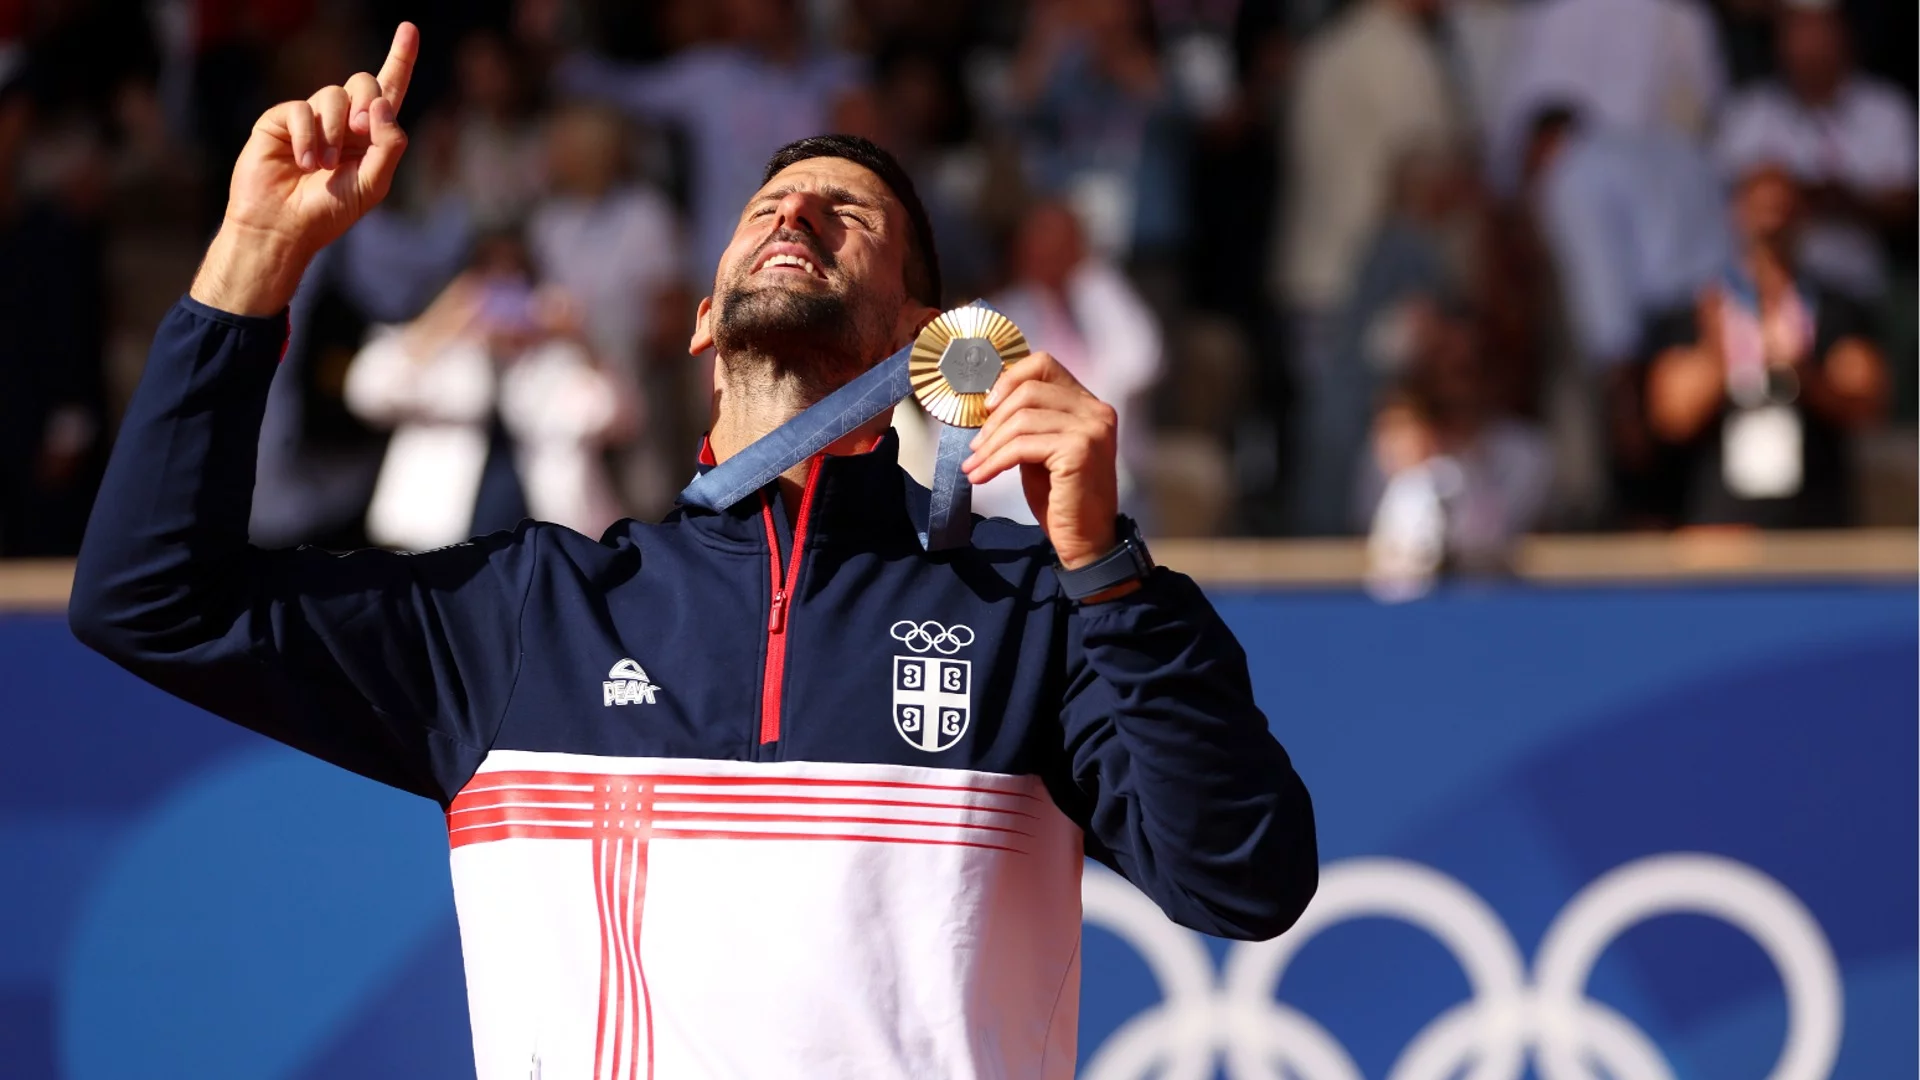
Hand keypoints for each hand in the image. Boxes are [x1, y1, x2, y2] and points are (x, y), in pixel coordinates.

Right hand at [190, 23, 418, 315]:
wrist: (283, 227)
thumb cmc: (329, 211)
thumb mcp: (373, 185)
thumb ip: (388, 147)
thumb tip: (382, 106)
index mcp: (370, 136)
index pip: (389, 91)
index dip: (400, 59)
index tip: (409, 29)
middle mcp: (342, 121)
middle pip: (364, 84)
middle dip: (366, 105)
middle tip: (356, 137)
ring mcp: (312, 118)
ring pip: (333, 94)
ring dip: (334, 133)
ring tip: (323, 167)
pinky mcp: (282, 119)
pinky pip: (301, 109)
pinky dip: (308, 136)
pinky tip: (304, 162)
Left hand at [962, 352, 1120, 568]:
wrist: (1085, 541)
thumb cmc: (1060, 497)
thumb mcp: (1041, 450)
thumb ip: (1027, 422)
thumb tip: (987, 402)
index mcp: (1089, 405)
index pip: (1044, 365)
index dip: (1009, 379)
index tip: (986, 406)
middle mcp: (1096, 411)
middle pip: (1029, 391)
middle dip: (993, 420)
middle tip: (975, 446)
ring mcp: (1091, 430)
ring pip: (1022, 419)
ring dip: (990, 445)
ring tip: (974, 465)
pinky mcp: (1079, 451)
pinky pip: (1022, 446)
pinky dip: (995, 461)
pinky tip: (981, 476)